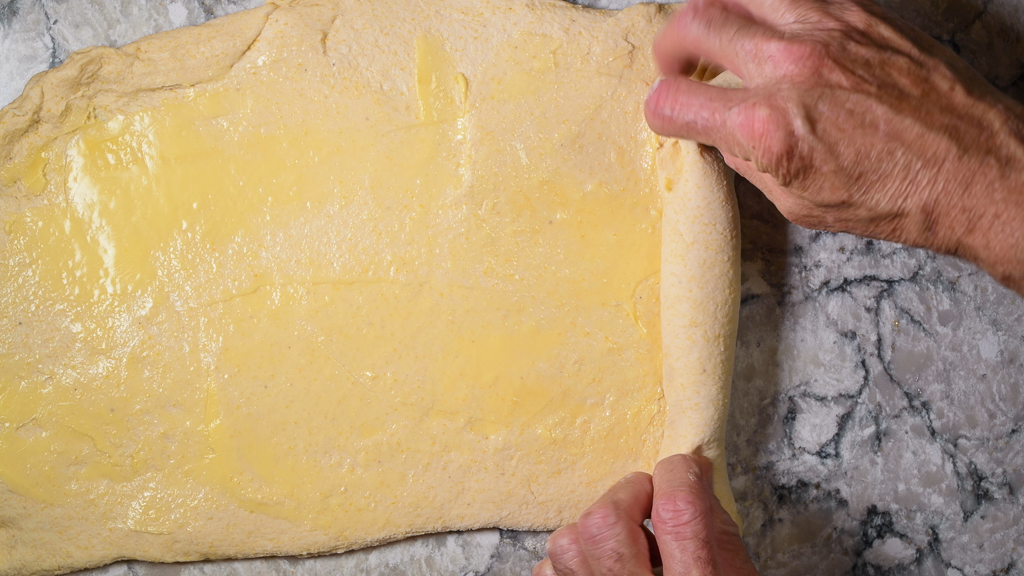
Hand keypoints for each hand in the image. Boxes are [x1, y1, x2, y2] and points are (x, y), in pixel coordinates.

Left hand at [533, 454, 759, 575]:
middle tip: (651, 504)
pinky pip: (550, 573)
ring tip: (627, 544)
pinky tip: (604, 571)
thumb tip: (690, 479)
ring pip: (566, 544)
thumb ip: (716, 535)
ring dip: (594, 531)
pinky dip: (572, 563)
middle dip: (628, 495)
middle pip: (603, 524)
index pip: (677, 513)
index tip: (684, 470)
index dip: (679, 475)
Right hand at [645, 0, 1023, 293]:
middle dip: (670, 49)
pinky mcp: (860, 14)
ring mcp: (827, 31)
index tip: (665, 113)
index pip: (676, 102)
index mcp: (769, 127)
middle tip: (677, 67)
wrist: (977, 171)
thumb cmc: (899, 196)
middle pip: (695, 25)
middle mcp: (792, 68)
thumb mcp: (799, 201)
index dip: (659, 111)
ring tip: (716, 34)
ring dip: (713, 11)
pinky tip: (767, 26)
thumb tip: (721, 133)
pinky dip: (764, 5)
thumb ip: (749, 158)